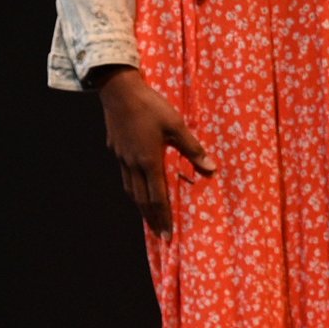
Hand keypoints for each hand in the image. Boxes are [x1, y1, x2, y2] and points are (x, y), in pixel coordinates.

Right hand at [94, 66, 213, 235]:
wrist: (119, 92)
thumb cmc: (151, 107)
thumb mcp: (177, 125)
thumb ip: (193, 149)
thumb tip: (211, 168)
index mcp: (149, 161)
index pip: (157, 198)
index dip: (163, 217)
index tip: (168, 235)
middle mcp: (133, 165)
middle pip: (142, 200)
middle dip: (152, 219)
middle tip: (160, 235)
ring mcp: (122, 159)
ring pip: (131, 190)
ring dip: (141, 207)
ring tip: (149, 218)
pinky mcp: (116, 151)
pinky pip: (126, 178)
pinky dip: (134, 190)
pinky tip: (138, 190)